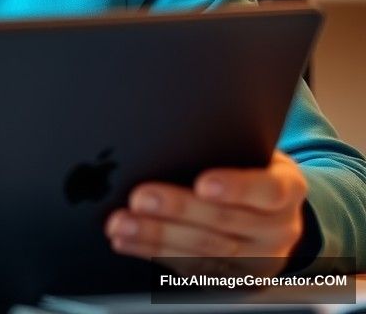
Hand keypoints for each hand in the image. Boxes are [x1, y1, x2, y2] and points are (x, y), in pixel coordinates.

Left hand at [104, 150, 307, 275]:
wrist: (275, 208)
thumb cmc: (251, 165)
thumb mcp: (251, 148)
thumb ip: (224, 145)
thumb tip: (171, 132)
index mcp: (288, 188)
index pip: (268, 190)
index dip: (236, 188)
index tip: (203, 183)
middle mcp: (279, 229)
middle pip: (225, 222)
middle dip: (178, 211)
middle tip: (140, 198)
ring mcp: (260, 259)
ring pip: (206, 251)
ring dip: (157, 237)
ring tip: (122, 223)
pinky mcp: (236, 280)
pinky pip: (193, 270)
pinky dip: (155, 254)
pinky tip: (128, 241)